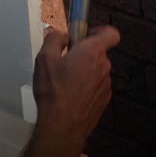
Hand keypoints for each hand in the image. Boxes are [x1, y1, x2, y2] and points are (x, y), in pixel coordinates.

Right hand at [10, 27, 119, 156]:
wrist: (62, 126)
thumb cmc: (53, 90)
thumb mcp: (44, 58)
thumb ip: (54, 39)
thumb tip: (64, 37)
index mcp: (92, 52)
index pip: (111, 33)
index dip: (100, 30)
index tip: (85, 35)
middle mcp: (103, 67)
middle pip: (99, 52)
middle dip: (84, 53)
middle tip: (65, 61)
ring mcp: (106, 85)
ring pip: (97, 69)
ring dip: (85, 70)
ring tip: (66, 81)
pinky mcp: (104, 100)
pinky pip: (97, 85)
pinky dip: (87, 86)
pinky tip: (72, 95)